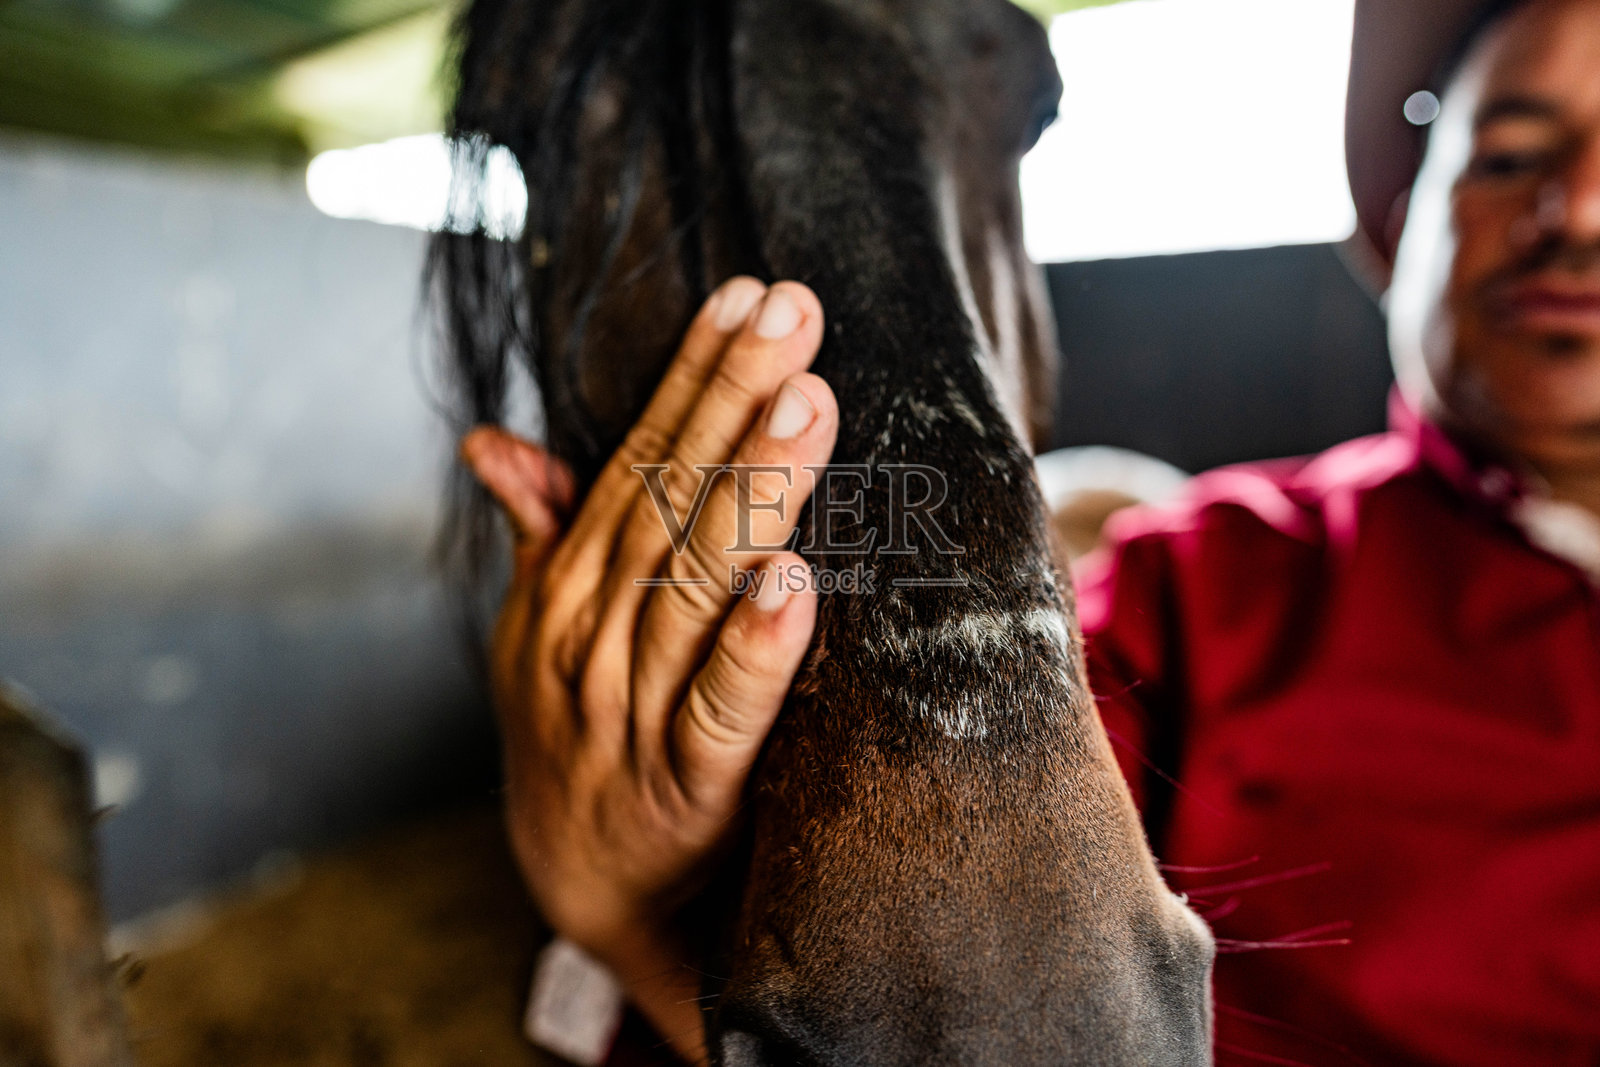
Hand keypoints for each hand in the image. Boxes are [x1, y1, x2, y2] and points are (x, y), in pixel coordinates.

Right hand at [460, 279, 835, 1062]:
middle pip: (670, 500)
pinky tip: (795, 580)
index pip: (638, 458)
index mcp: (571, 583)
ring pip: (694, 585)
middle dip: (733, 398)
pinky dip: (754, 650)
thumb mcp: (545, 631)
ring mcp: (628, 709)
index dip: (693, 375)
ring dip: (751, 494)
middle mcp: (592, 631)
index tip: (749, 295)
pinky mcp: (681, 787)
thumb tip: (493, 441)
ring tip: (805, 406)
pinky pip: (718, 712)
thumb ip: (543, 535)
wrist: (592, 890)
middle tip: (796, 311)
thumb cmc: (586, 736)